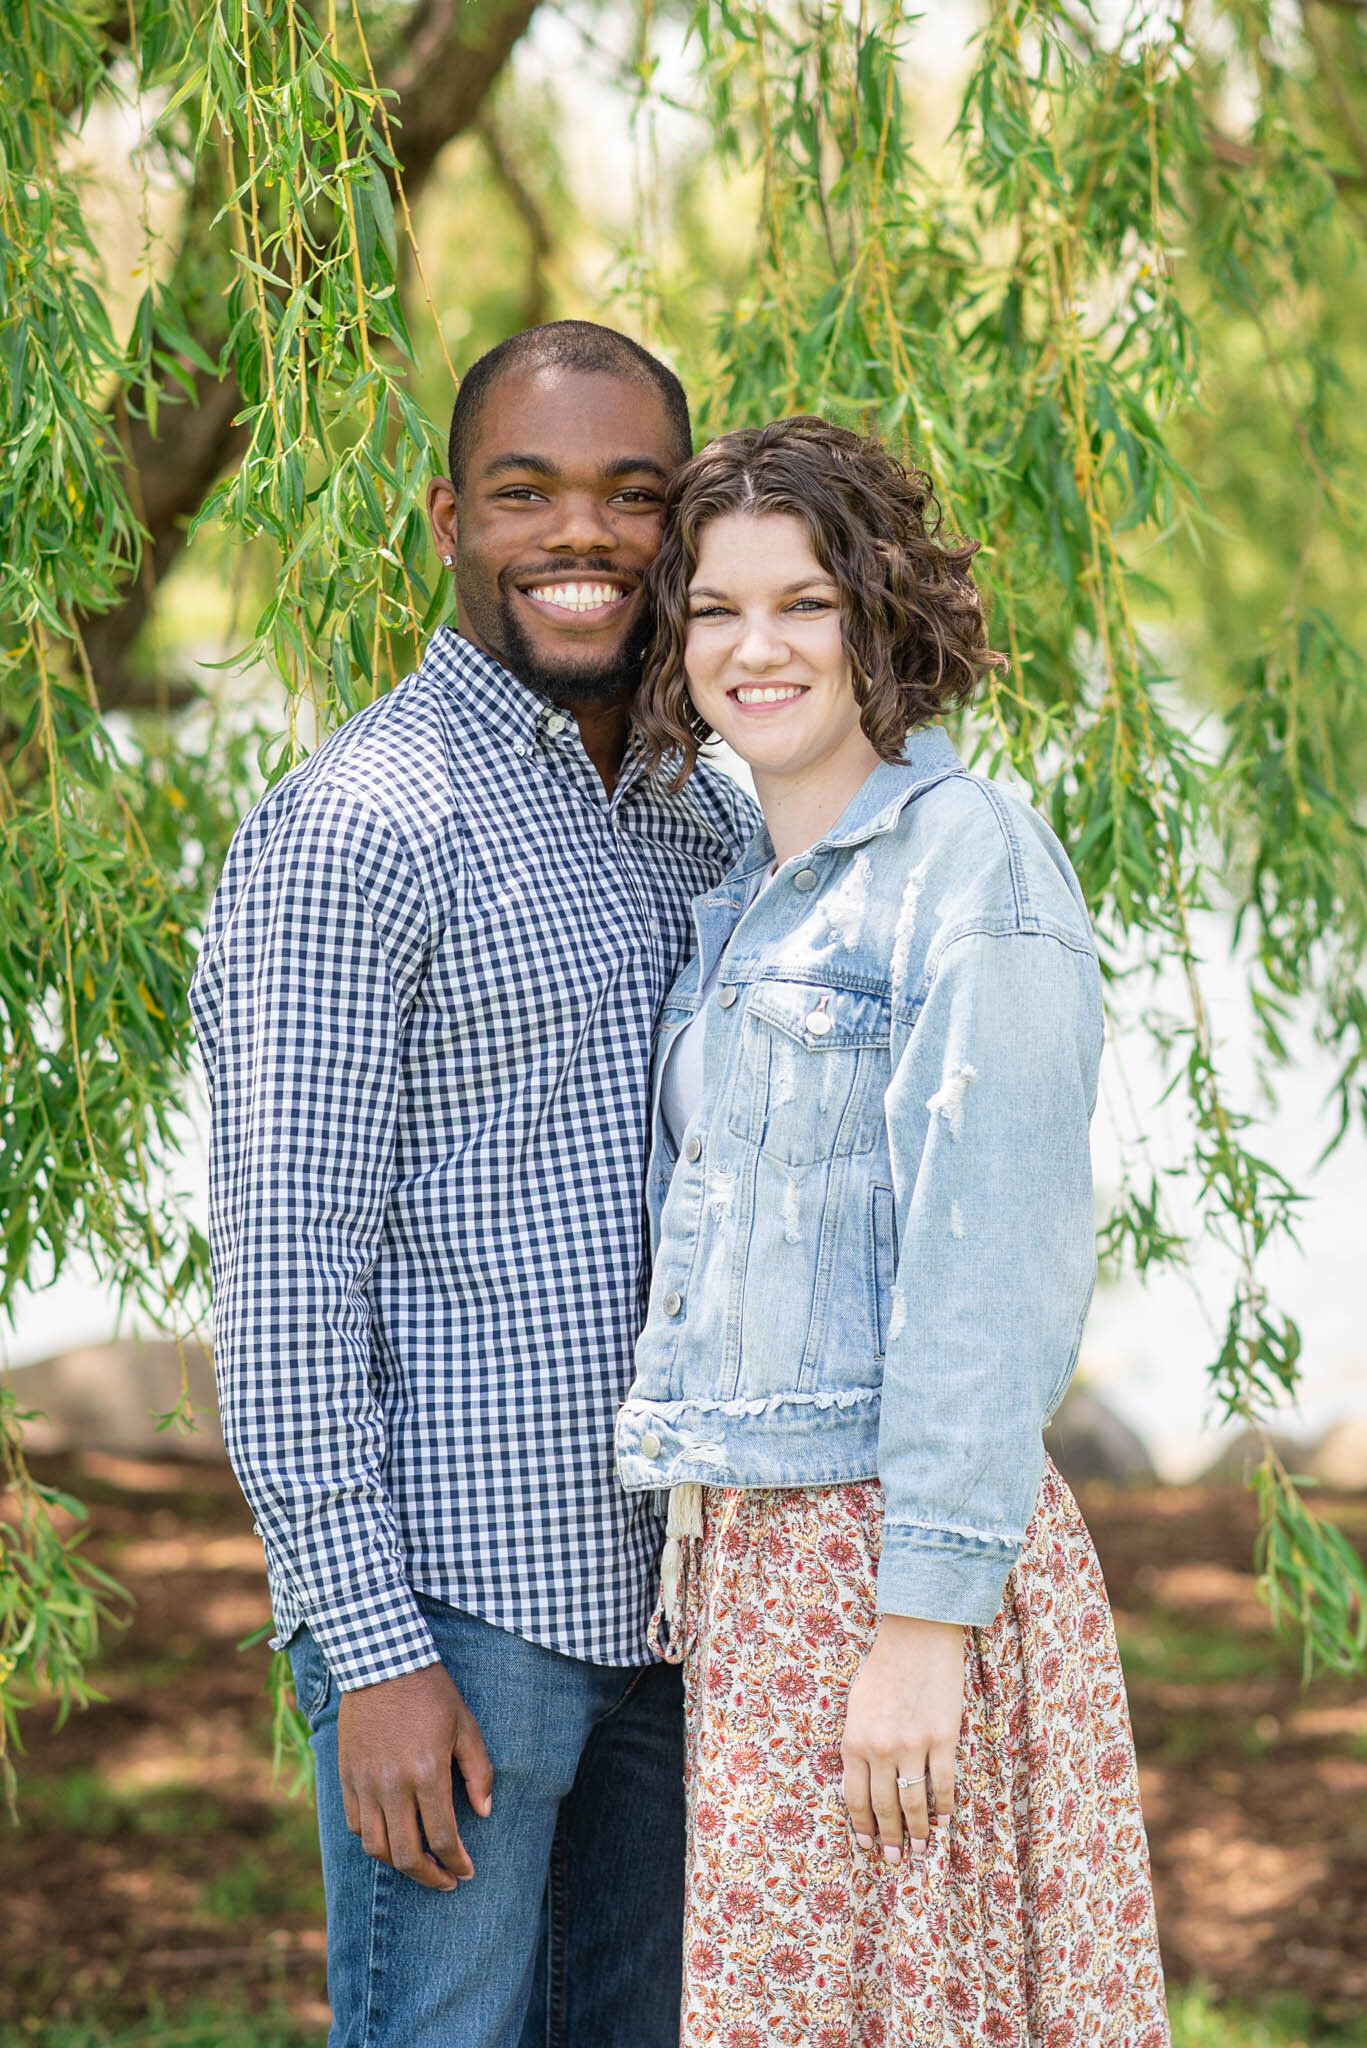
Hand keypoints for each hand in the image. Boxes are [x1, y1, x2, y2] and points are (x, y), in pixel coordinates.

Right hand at [337, 1663, 493, 1889]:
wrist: (381, 1661)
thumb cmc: (431, 1692)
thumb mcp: (465, 1725)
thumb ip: (478, 1772)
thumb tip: (484, 1812)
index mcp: (427, 1773)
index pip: (443, 1838)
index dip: (457, 1863)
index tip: (466, 1873)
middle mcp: (392, 1785)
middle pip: (406, 1855)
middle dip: (430, 1877)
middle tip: (446, 1881)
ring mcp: (364, 1782)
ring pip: (376, 1847)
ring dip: (399, 1864)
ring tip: (419, 1864)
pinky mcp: (346, 1776)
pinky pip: (355, 1825)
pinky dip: (373, 1840)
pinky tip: (391, 1836)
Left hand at [841, 1614, 963, 1863]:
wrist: (917, 1635)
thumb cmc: (883, 1666)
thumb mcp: (856, 1705)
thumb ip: (858, 1743)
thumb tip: (862, 1780)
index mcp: (854, 1741)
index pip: (854, 1798)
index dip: (861, 1826)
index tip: (866, 1845)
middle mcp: (880, 1749)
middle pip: (884, 1807)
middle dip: (889, 1838)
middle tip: (893, 1860)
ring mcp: (913, 1745)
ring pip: (914, 1802)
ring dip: (916, 1832)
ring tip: (920, 1851)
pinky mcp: (943, 1739)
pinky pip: (944, 1784)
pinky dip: (944, 1808)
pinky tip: (943, 1822)